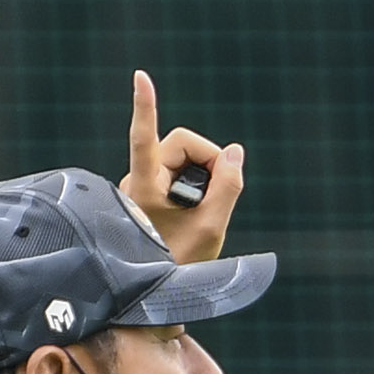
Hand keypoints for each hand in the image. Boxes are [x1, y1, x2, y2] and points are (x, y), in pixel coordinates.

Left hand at [121, 71, 245, 264]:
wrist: (154, 297)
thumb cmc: (179, 266)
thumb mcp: (212, 227)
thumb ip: (228, 186)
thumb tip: (235, 151)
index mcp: (144, 185)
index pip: (145, 135)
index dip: (146, 104)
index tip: (141, 76)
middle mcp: (138, 180)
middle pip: (181, 144)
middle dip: (209, 160)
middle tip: (224, 193)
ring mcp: (143, 187)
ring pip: (183, 161)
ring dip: (205, 178)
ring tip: (209, 213)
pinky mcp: (150, 195)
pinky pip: (180, 177)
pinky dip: (198, 188)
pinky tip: (200, 215)